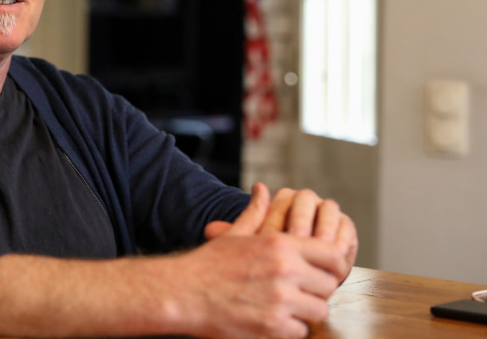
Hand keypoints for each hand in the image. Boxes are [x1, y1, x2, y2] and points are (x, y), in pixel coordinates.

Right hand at [164, 184, 344, 338]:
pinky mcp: (272, 327)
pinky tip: (274, 320)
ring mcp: (280, 301)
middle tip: (301, 292)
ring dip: (306, 311)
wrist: (182, 292)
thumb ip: (256, 212)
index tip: (325, 271)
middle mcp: (285, 272)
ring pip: (318, 310)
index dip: (333, 265)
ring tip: (287, 307)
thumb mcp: (235, 234)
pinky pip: (300, 331)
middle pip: (328, 285)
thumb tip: (262, 189)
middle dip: (317, 290)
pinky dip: (290, 328)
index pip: (332, 255)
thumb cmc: (208, 264)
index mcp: (280, 245)